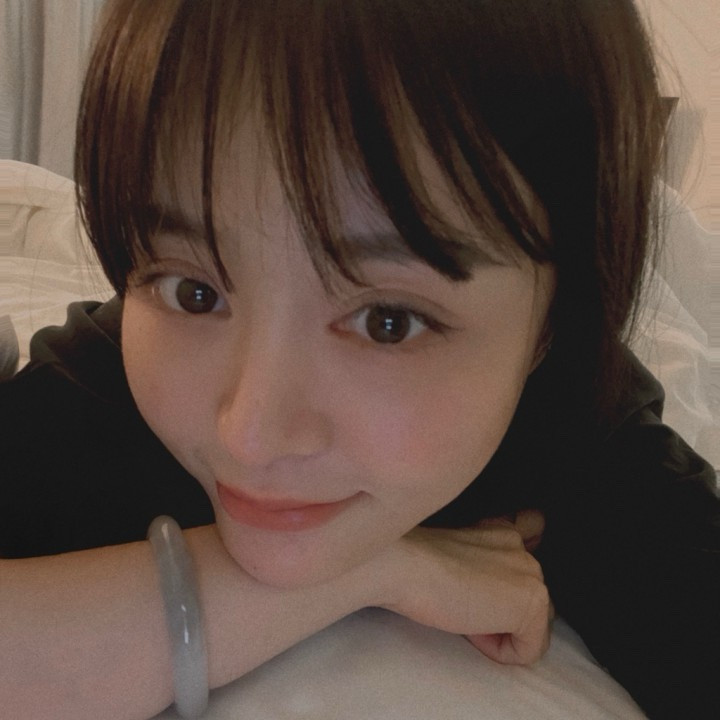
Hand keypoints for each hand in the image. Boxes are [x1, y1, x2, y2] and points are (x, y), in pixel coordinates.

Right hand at [381, 513, 550, 665]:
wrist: (406, 565)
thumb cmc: (413, 563)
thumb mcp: (454, 555)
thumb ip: (483, 561)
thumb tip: (489, 594)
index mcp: (502, 531)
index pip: (534, 533)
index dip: (516, 566)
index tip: (493, 581)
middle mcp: (523, 548)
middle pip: (531, 596)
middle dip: (501, 610)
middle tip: (461, 604)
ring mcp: (533, 574)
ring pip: (532, 625)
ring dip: (501, 629)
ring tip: (464, 614)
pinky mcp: (532, 604)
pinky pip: (528, 649)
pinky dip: (500, 651)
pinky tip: (471, 629)